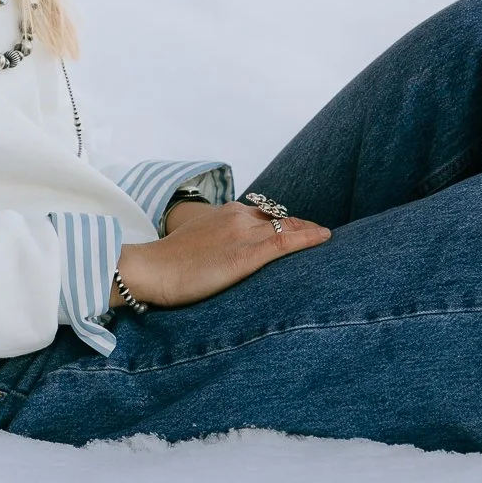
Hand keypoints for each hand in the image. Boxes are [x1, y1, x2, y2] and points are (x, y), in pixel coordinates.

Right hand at [116, 199, 329, 309]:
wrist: (154, 269)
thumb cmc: (169, 262)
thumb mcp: (196, 239)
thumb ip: (216, 238)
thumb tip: (224, 250)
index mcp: (225, 212)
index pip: (264, 213)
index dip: (284, 221)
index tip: (298, 227)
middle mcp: (237, 216)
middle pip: (280, 218)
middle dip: (301, 224)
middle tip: (320, 233)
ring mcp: (243, 234)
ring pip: (287, 228)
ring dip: (309, 231)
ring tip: (327, 237)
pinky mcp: (246, 255)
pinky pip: (285, 243)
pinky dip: (308, 238)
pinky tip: (324, 238)